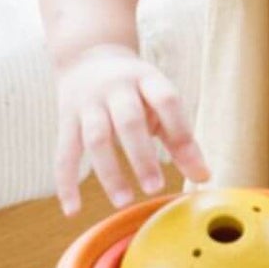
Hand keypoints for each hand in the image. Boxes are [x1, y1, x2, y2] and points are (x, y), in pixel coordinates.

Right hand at [54, 43, 210, 215]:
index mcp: (147, 80)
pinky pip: (64, 154)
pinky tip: (73, 210)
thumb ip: (181, 138)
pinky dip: (66, 183)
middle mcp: (116, 88)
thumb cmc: (137, 90)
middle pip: (128, 120)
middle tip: (155, 188)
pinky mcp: (66, 120)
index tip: (192, 163)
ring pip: (96, 138)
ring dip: (109, 172)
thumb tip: (204, 177)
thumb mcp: (160, 101)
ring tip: (124, 202)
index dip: (179, 128)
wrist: (88, 56)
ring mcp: (88, 103)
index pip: (166, 99)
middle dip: (141, 155)